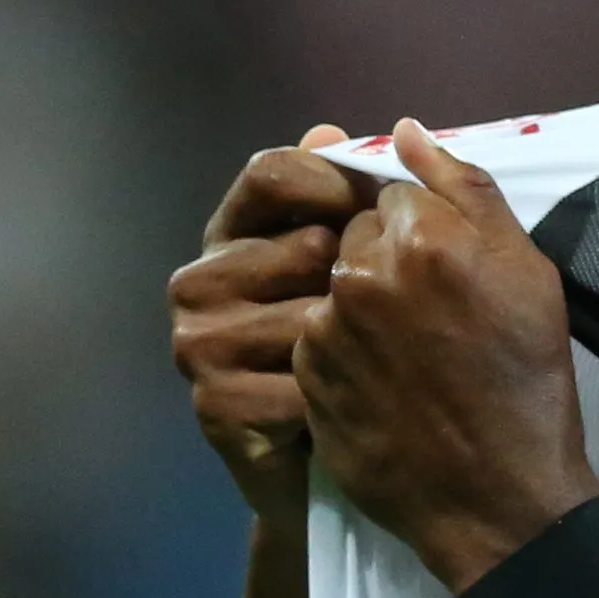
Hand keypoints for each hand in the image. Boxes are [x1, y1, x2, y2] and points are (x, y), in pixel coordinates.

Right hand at [170, 127, 371, 526]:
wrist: (340, 470)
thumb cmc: (359, 355)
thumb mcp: (357, 269)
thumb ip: (345, 199)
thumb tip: (328, 128)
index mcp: (232, 234)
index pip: (271, 172)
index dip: (337, 180)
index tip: (393, 207)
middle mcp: (199, 283)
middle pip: (299, 245)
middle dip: (360, 276)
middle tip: (401, 309)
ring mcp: (197, 346)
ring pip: (307, 319)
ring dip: (360, 344)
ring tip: (386, 365)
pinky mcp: (215, 407)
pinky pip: (302, 382)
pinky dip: (345, 396)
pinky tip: (361, 406)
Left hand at [292, 120, 598, 590]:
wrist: (497, 498)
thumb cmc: (527, 381)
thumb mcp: (527, 273)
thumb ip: (465, 190)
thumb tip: (405, 130)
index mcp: (423, 238)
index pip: (394, 194)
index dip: (422, 228)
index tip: (445, 269)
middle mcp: (362, 273)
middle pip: (357, 235)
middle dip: (386, 260)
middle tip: (431, 316)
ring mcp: (327, 329)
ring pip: (334, 287)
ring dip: (361, 307)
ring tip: (409, 357)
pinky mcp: (306, 378)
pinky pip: (318, 339)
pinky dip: (343, 352)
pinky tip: (384, 385)